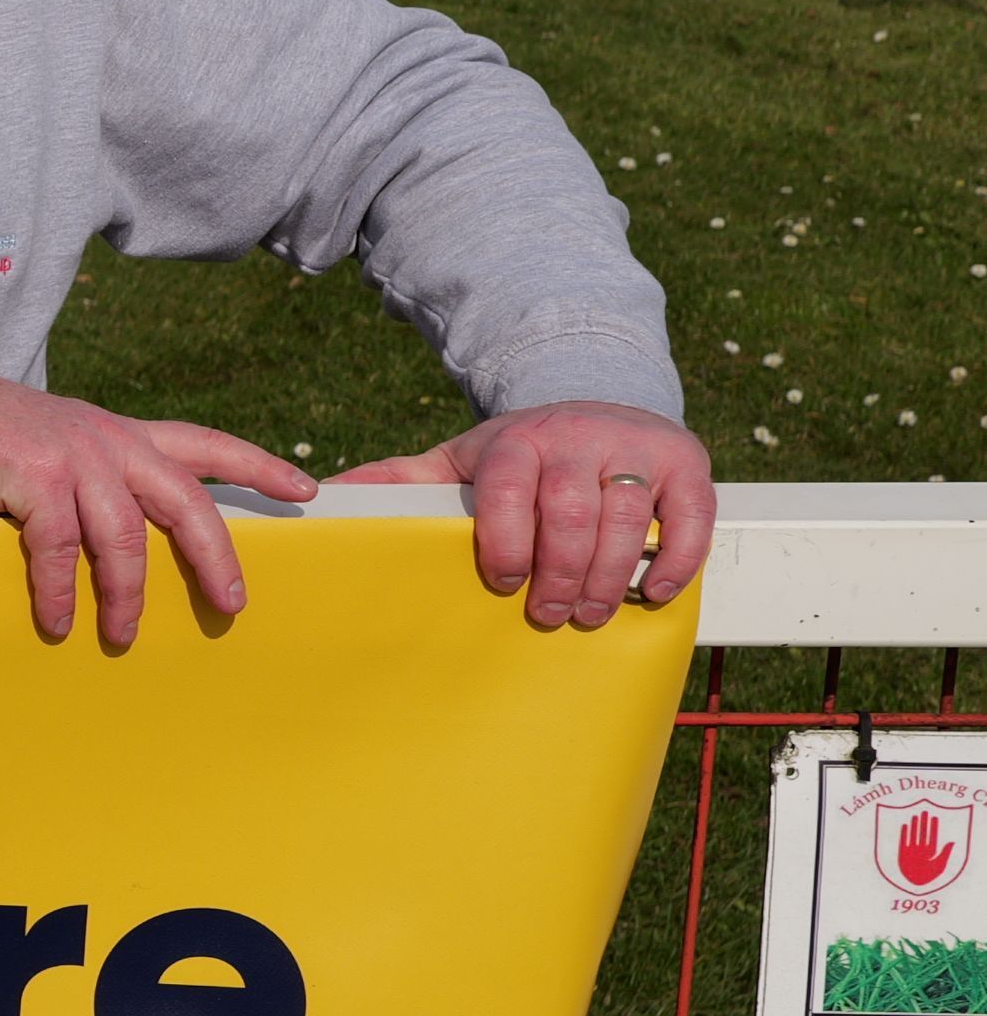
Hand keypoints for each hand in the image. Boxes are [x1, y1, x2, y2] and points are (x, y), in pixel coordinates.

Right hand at [0, 365, 314, 650]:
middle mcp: (111, 443)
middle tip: (232, 604)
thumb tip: (122, 540)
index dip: (259, 467)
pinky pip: (60, 548)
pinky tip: (59, 621)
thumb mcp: (62, 443)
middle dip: (215, 555)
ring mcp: (75, 459)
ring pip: (125, 537)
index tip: (305, 492)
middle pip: (186, 501)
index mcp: (124, 435)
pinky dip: (62, 591)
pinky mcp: (35, 478)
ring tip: (123, 636)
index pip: (206, 445)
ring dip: (127, 594)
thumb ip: (98, 477)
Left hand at [333, 403, 705, 632]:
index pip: (510, 493)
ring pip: (629, 517)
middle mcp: (579, 439)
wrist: (596, 399)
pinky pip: (691, 516)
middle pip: (572, 513)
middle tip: (549, 616)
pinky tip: (653, 592)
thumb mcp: (459, 459)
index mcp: (518, 442)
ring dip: (611, 574)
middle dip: (559, 572)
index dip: (507, 542)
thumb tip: (324, 497)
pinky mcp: (687, 464)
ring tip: (592, 614)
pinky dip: (678, 558)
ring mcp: (637, 449)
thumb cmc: (520, 452)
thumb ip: (401, 480)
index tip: (502, 583)